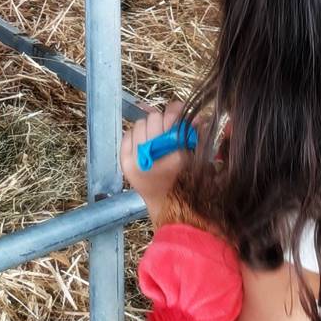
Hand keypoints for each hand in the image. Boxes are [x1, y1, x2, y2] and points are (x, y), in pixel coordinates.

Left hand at [121, 102, 191, 222]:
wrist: (168, 206)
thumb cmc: (185, 182)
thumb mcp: (196, 156)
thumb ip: (195, 133)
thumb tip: (195, 115)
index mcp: (174, 154)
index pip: (170, 117)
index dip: (175, 114)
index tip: (178, 118)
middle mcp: (151, 154)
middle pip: (154, 118)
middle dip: (162, 123)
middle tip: (167, 132)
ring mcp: (134, 158)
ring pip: (140, 124)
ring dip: (149, 128)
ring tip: (155, 140)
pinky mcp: (124, 162)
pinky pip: (127, 135)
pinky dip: (136, 136)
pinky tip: (144, 145)